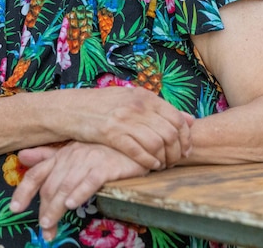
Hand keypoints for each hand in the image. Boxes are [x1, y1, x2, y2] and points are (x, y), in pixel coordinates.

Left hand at [9, 142, 151, 242]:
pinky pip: (90, 180)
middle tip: (44, 230)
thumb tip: (22, 157)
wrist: (133, 143)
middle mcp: (71, 156)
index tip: (15, 208)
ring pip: (66, 186)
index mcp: (61, 154)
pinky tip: (72, 204)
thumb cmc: (102, 149)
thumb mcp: (73, 151)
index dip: (23, 191)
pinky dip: (79, 192)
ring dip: (56, 207)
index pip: (37, 173)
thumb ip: (47, 156)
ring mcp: (88, 160)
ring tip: (50, 225)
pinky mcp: (106, 166)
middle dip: (44, 210)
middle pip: (50, 186)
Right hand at [68, 86, 193, 170]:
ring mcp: (124, 119)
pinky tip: (150, 166)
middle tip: (174, 161)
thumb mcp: (133, 99)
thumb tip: (190, 119)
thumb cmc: (104, 105)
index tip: (186, 150)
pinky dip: (149, 162)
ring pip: (157, 144)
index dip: (186, 138)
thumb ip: (161, 109)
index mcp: (145, 96)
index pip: (178, 118)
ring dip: (163, 159)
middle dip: (176, 152)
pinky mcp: (111, 134)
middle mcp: (137, 106)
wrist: (72, 108)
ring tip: (162, 165)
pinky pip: (138, 152)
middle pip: (170, 133)